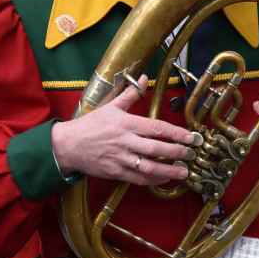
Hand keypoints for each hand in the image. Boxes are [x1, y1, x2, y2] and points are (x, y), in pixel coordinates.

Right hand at [52, 75, 193, 185]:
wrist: (68, 145)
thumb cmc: (90, 125)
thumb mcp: (110, 106)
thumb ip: (130, 93)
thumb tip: (144, 78)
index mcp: (125, 123)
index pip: (156, 127)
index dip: (175, 132)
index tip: (189, 137)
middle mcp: (124, 141)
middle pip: (156, 148)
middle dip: (176, 152)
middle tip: (190, 154)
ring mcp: (120, 158)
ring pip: (148, 167)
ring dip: (168, 170)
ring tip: (183, 171)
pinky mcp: (115, 172)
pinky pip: (138, 178)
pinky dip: (152, 180)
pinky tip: (164, 178)